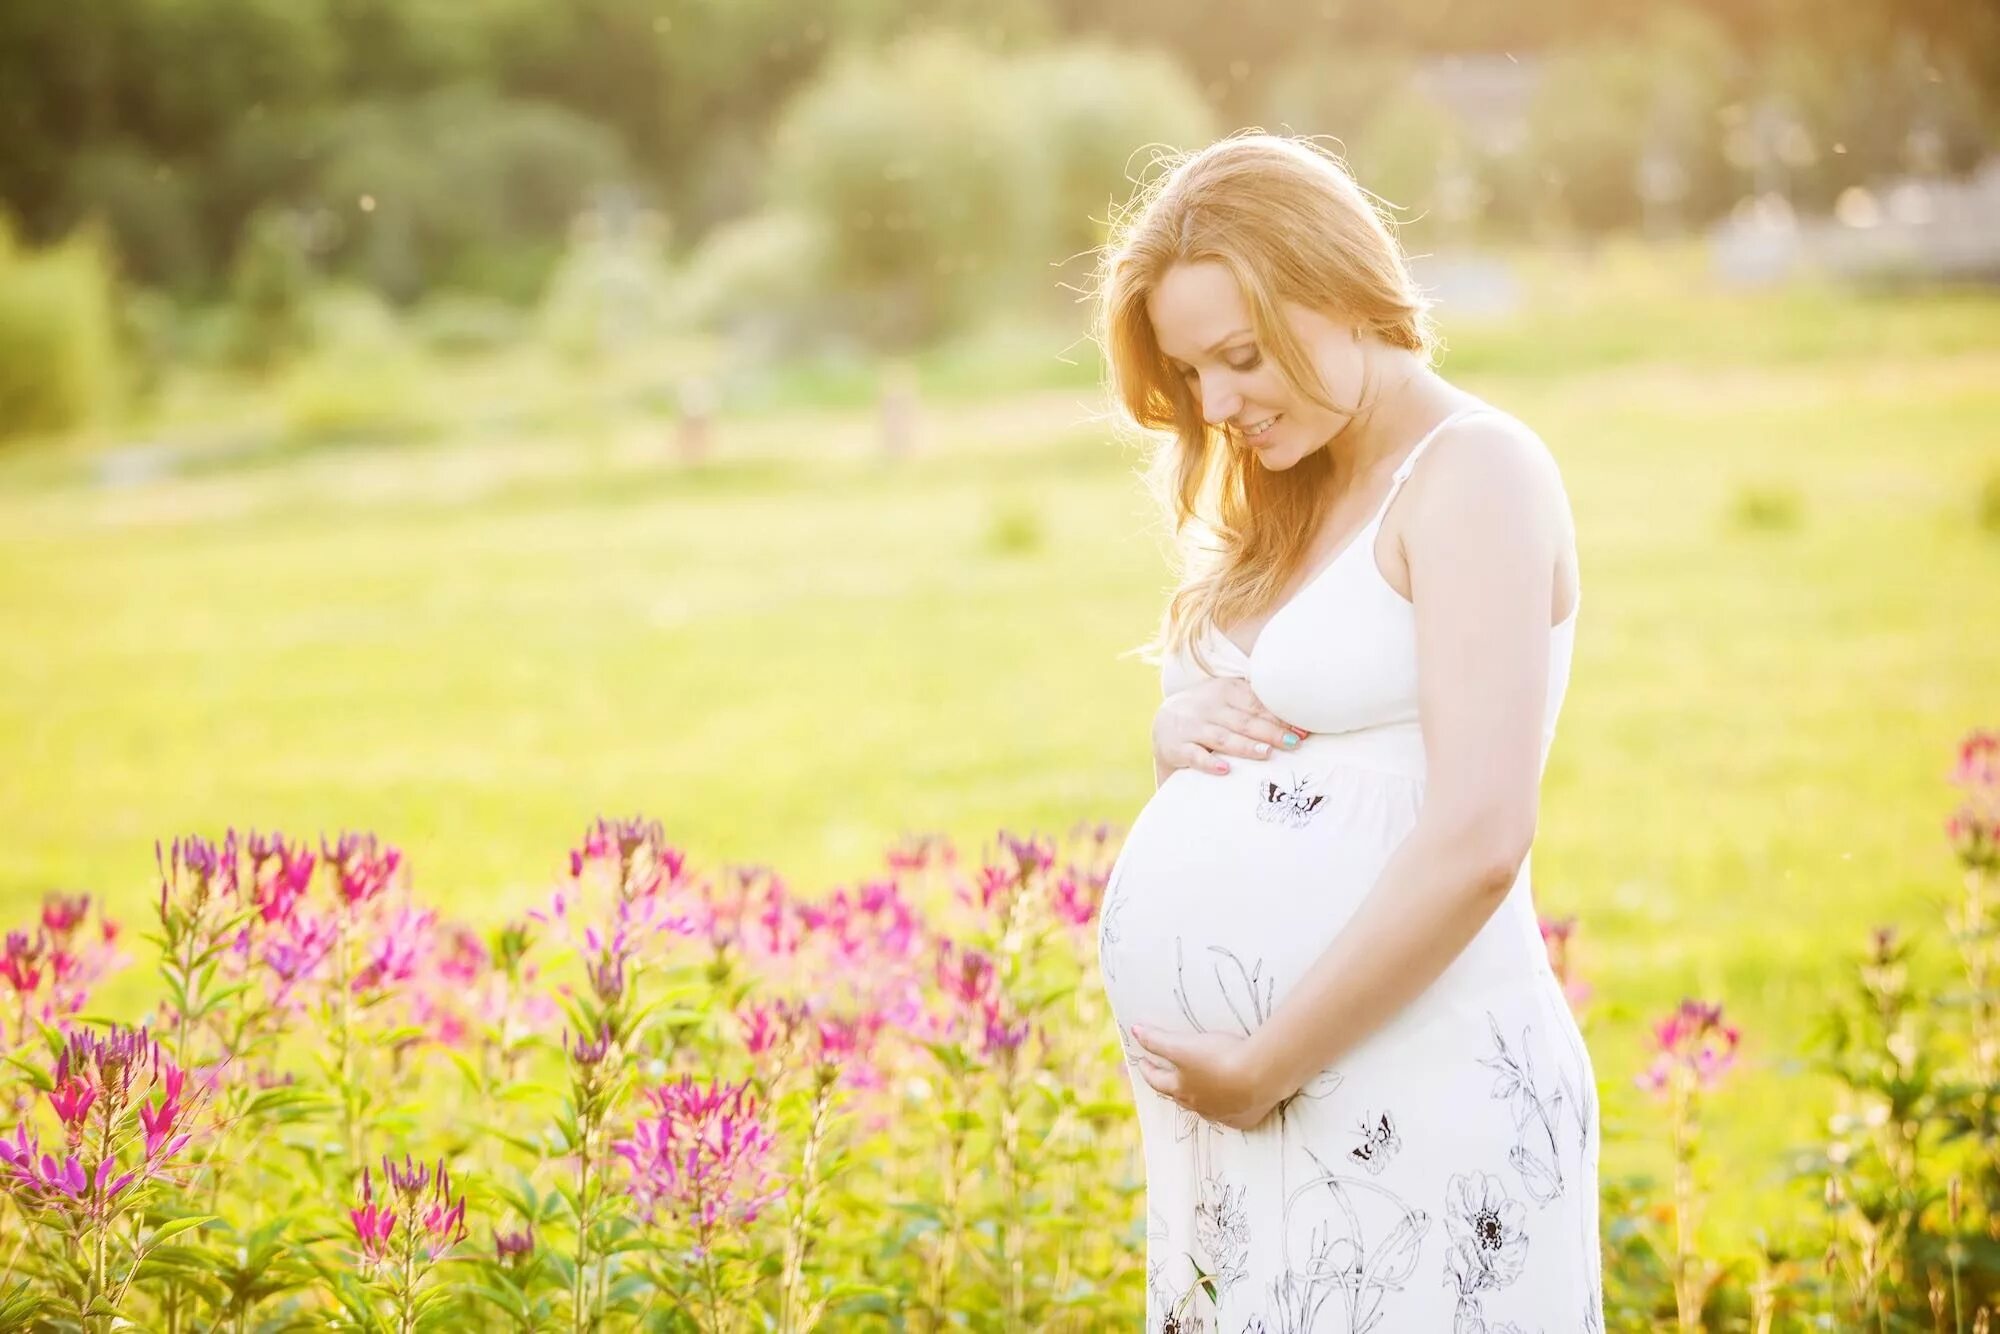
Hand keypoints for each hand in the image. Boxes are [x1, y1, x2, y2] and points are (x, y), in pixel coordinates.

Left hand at [1128, 1024, 1284, 1130]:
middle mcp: (1198, 1106)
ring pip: (1204, 1108)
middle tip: (1167, 1077)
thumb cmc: (1218, 1058)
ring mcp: (1222, 1115)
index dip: (1147, 1069)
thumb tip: (1134, 1030)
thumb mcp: (1183, 1046)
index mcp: (1181, 1088)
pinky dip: (1227, 1109)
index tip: (1143, 1062)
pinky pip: (1231, 1116)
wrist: (1259, 1076)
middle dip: (1170, 1086)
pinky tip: (1231, 1103)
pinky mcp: (1243, 1119)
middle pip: (1178, 1097)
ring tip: (1199, 1090)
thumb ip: (1157, 1039)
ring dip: (1198, 1099)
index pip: (1156, 1080)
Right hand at [1152, 676, 1309, 777]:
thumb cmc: (1208, 715)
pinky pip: (1194, 756)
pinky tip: (1225, 770)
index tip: (1302, 731)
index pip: (1256, 705)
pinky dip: (1209, 763)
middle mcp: (1208, 706)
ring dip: (1246, 746)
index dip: (1279, 718)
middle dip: (1270, 733)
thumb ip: (1255, 708)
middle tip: (1294, 744)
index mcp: (1225, 691)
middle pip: (1244, 721)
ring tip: (1267, 754)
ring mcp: (1191, 726)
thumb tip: (1298, 726)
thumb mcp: (1228, 703)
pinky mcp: (1176, 747)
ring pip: (1222, 738)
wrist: (1163, 723)